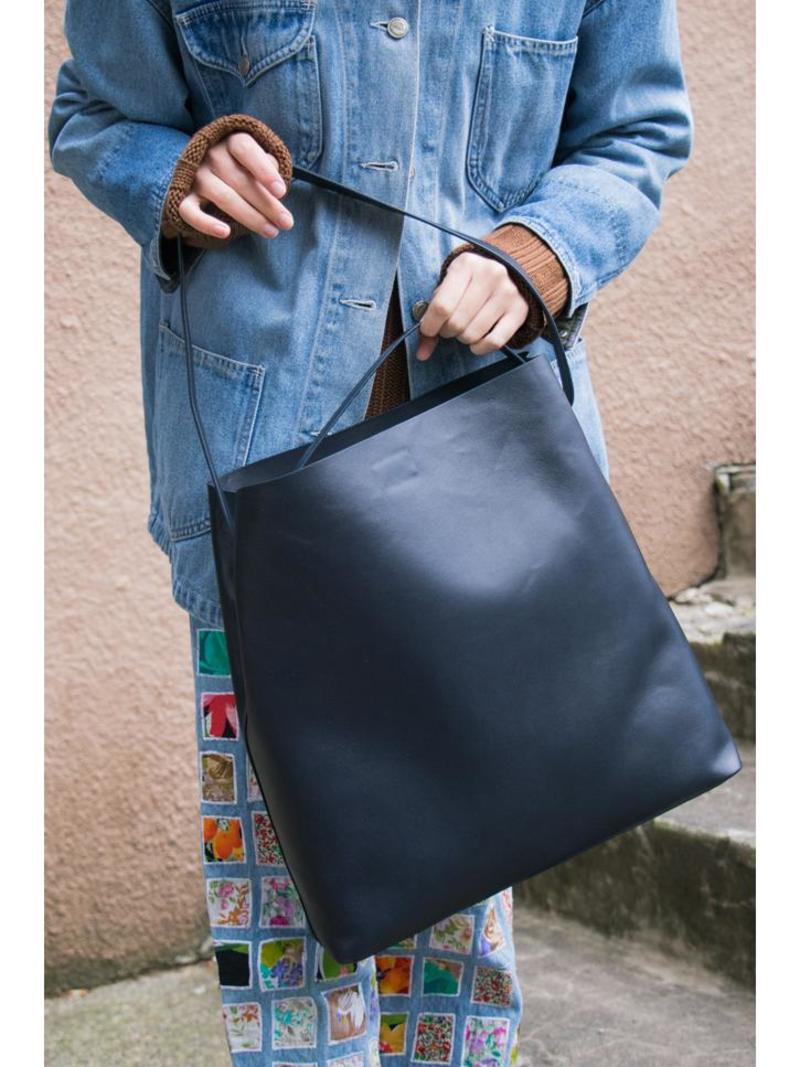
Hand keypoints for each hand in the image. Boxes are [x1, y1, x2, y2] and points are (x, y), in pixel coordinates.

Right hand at [162, 132, 293, 241]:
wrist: (203, 170)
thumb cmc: (241, 167)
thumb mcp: (256, 159)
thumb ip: (268, 165)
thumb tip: (276, 182)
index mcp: (231, 142)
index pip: (246, 150)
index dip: (264, 170)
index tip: (281, 192)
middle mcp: (211, 155)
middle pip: (240, 180)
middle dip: (267, 204)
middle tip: (286, 223)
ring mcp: (195, 176)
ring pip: (223, 197)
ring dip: (250, 217)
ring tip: (271, 231)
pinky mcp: (183, 196)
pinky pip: (190, 211)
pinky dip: (206, 223)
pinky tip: (225, 233)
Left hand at [416, 252, 527, 360]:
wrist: (508, 270)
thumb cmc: (469, 283)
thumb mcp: (448, 288)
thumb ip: (431, 318)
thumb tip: (422, 354)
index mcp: (466, 264)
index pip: (442, 306)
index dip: (430, 325)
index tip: (429, 329)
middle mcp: (490, 275)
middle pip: (456, 322)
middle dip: (447, 331)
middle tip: (450, 326)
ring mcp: (507, 293)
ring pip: (473, 334)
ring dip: (463, 339)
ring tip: (464, 328)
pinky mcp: (519, 311)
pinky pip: (494, 342)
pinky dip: (480, 348)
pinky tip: (476, 342)